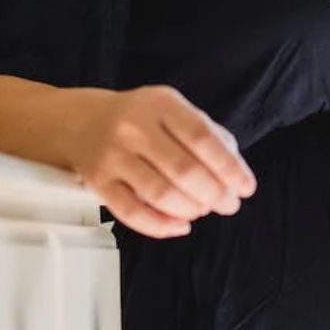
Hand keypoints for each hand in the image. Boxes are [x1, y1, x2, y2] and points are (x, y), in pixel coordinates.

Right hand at [65, 84, 256, 238]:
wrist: (83, 121)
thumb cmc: (140, 118)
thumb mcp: (173, 109)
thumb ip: (206, 133)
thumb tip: (235, 170)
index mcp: (160, 104)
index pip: (202, 138)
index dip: (229, 167)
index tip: (246, 187)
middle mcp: (134, 127)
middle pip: (184, 170)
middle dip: (215, 194)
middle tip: (229, 205)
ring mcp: (113, 156)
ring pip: (160, 194)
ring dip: (191, 209)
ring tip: (203, 210)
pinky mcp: (98, 183)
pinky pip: (131, 213)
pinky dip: (161, 226)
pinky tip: (180, 225)